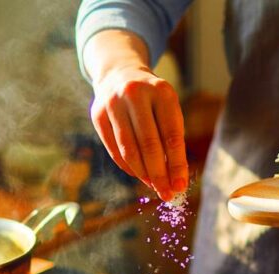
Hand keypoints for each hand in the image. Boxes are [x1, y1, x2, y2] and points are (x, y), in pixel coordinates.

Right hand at [90, 65, 188, 200]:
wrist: (120, 73)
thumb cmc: (152, 100)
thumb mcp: (168, 110)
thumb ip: (172, 140)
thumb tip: (174, 180)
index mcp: (162, 92)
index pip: (172, 136)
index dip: (177, 165)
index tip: (180, 187)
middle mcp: (136, 94)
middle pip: (149, 145)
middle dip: (159, 174)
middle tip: (166, 193)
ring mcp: (113, 103)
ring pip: (129, 149)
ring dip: (142, 173)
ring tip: (153, 185)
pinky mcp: (98, 114)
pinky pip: (114, 149)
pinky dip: (127, 166)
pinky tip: (137, 174)